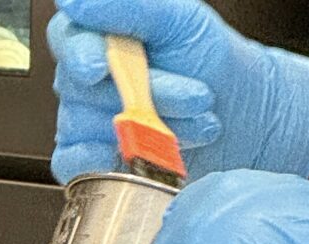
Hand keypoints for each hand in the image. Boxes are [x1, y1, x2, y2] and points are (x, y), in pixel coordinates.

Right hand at [48, 0, 308, 184]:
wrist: (240, 117)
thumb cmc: (211, 64)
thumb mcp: (181, 21)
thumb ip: (129, 6)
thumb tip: (75, 1)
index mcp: (101, 34)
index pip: (68, 39)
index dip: (80, 53)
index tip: (100, 67)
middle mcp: (89, 77)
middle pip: (85, 87)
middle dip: (147, 93)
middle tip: (196, 94)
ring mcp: (88, 118)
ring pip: (90, 126)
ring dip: (150, 129)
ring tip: (196, 124)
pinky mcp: (94, 156)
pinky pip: (73, 163)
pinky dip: (102, 162)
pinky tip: (138, 155)